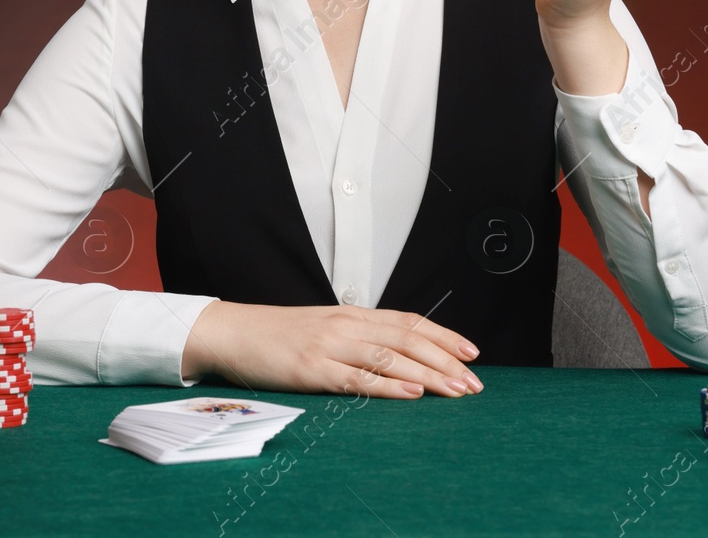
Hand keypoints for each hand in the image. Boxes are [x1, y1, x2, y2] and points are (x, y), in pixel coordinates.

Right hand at [180, 300, 483, 398]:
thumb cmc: (278, 335)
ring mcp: (330, 346)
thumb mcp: (324, 327)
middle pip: (409, 339)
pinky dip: (389, 386)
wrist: (233, 332)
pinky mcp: (313, 369)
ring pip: (391, 358)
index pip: (409, 321)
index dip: (444, 336)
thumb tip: (397, 355)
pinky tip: (412, 393)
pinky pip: (358, 378)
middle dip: (446, 361)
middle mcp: (346, 325)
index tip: (472, 353)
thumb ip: (359, 337)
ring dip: (429, 375)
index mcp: (352, 314)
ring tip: (456, 390)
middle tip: (474, 382)